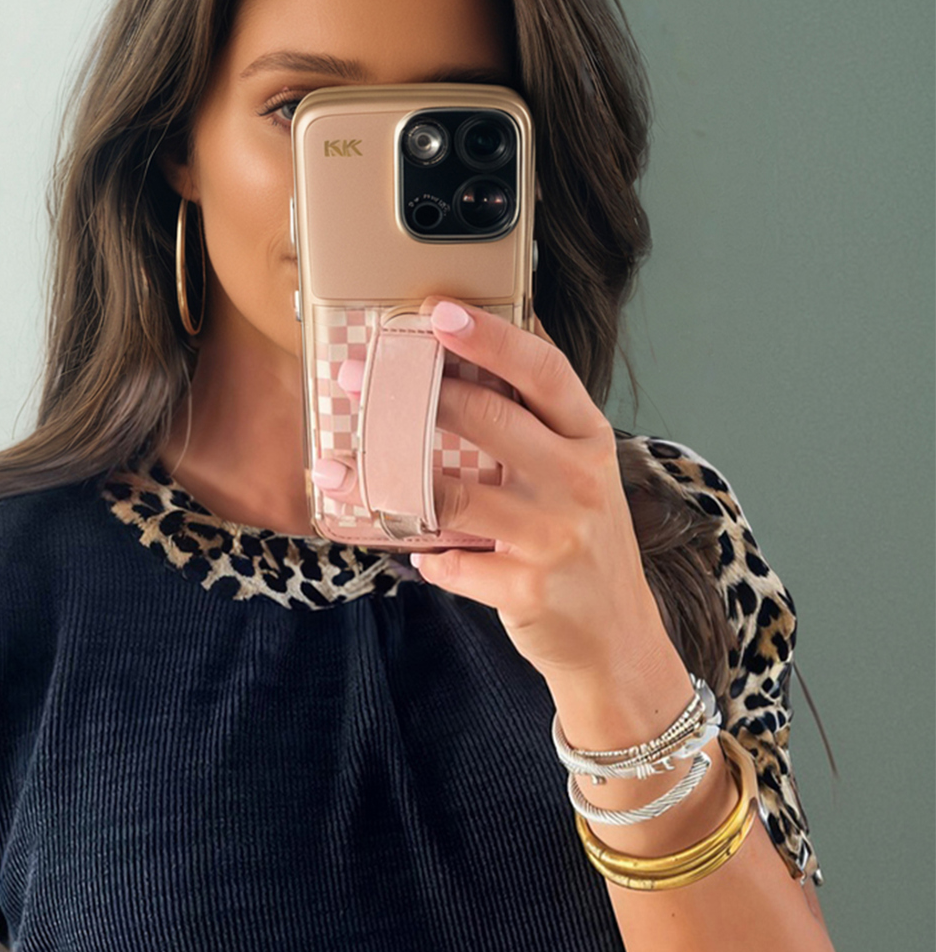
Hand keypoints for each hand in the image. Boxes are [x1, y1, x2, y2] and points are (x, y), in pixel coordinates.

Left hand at [318, 301, 673, 689]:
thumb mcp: (579, 475)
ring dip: (383, 483)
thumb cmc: (582, 544)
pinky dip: (424, 557)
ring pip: (451, 495)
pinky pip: (449, 563)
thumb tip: (466, 358)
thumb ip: (535, 426)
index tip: (438, 314)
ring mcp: (553, 537)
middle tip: (358, 380)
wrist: (615, 637)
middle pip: (488, 420)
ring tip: (335, 472)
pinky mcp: (526, 589)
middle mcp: (577, 482)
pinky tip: (418, 552)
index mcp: (589, 440)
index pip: (543, 371)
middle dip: (414, 396)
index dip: (491, 338)